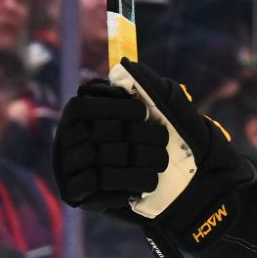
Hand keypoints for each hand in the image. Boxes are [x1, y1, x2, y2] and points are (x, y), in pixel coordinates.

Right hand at [52, 59, 256, 257]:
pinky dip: (125, 184)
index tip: (142, 114)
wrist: (186, 189)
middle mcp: (70, 135)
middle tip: (162, 145)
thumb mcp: (169, 109)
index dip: (116, 108)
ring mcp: (70, 165)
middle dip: (137, 138)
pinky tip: (144, 185)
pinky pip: (95, 185)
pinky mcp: (77, 192)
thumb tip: (127, 65)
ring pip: (99, 159)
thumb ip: (151, 87)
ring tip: (159, 166)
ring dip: (137, 162)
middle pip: (99, 132)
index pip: (89, 103)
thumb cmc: (172, 140)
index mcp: (85, 110)